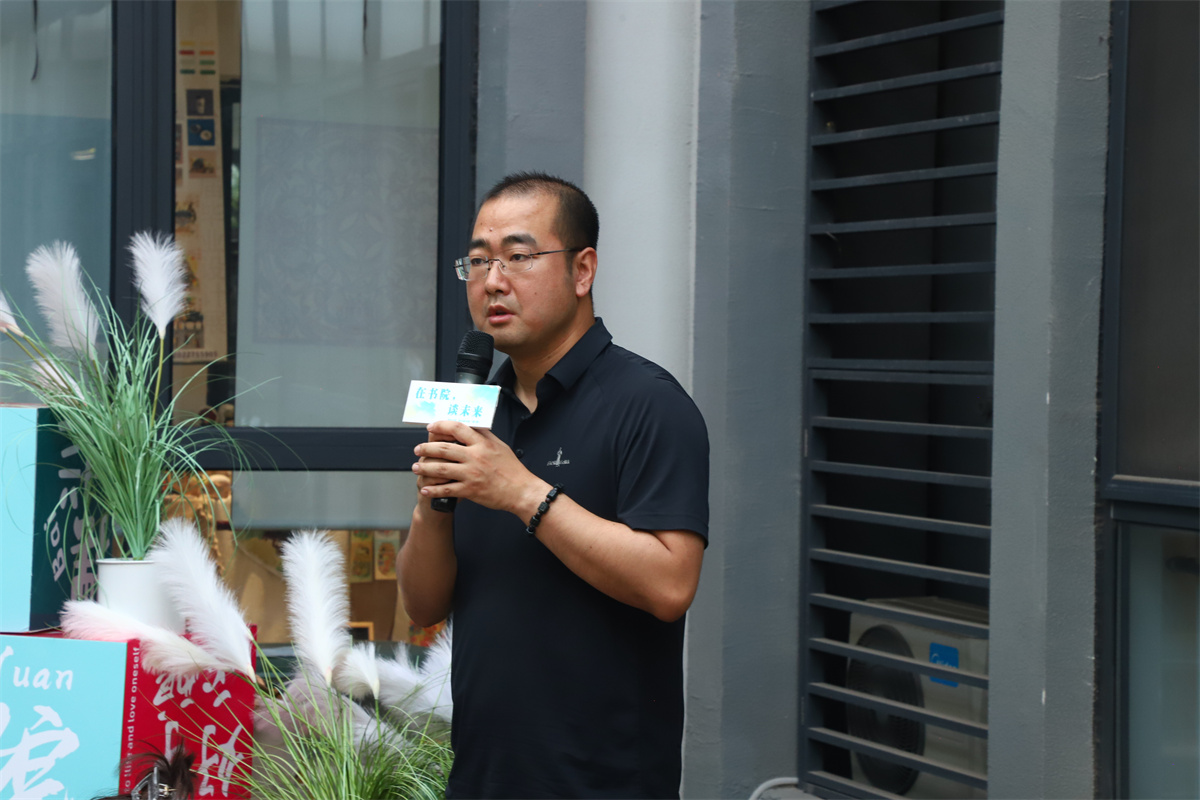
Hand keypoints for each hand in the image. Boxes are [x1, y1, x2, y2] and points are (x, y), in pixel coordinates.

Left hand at [412, 421, 546, 515]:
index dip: (441, 426)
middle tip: (417, 449)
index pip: (457, 428)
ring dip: (425, 468)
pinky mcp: (470, 490)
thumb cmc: (512, 469)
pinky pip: (447, 489)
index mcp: (482, 443)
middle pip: (443, 448)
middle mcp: (475, 457)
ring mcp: (471, 474)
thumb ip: (484, 435)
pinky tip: (425, 489)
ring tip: (416, 467)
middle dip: (426, 448)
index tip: (431, 427)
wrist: (521, 491)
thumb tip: (471, 425)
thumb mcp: (500, 446)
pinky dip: (433, 490)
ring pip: (441, 469)